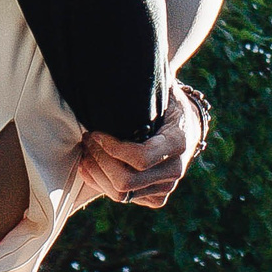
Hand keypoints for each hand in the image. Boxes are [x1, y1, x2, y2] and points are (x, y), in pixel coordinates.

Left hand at [82, 86, 205, 208]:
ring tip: (86, 152)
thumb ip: (143, 86)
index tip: (95, 132)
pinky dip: (101, 184)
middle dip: (99, 161)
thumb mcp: (160, 90)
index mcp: (179, 142)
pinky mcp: (156, 197)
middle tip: (87, 141)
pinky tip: (92, 166)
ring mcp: (166, 187)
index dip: (111, 149)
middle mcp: (176, 170)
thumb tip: (114, 71)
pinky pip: (123, 199)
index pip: (141, 158)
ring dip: (96, 173)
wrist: (186, 125)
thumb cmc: (166, 103)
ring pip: (120, 194)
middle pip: (126, 181)